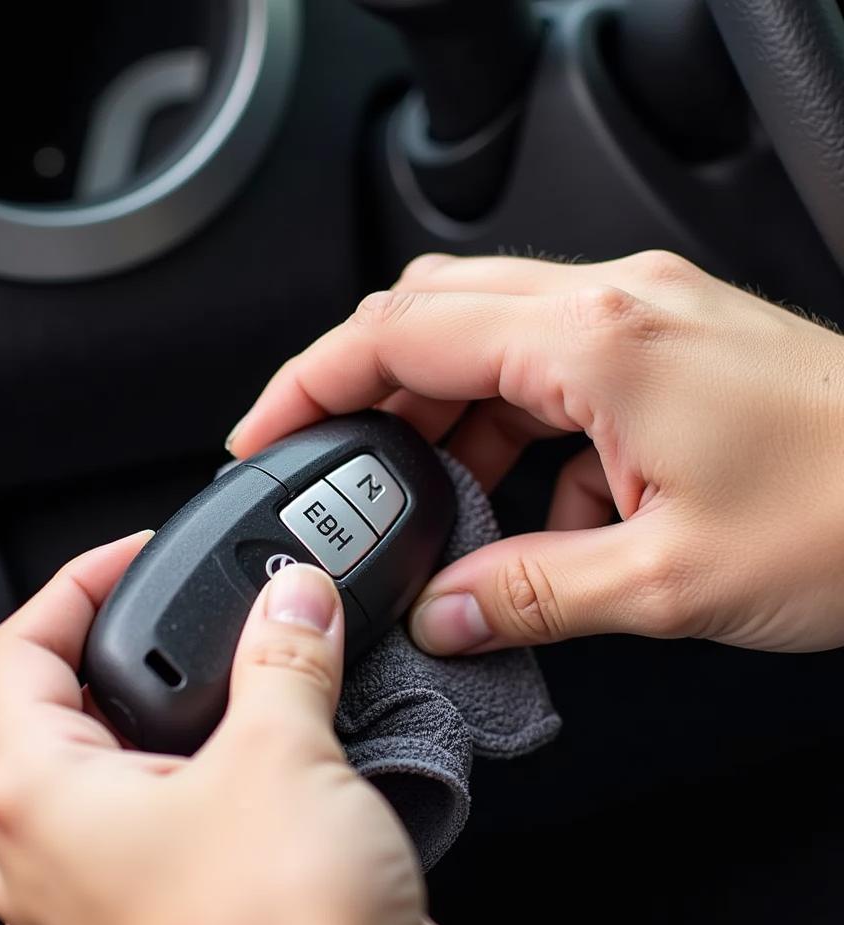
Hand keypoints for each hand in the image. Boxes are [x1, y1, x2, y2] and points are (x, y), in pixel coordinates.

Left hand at [0, 534, 504, 924]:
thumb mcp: (283, 756)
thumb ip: (283, 657)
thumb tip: (294, 602)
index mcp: (42, 805)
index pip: (19, 654)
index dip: (76, 586)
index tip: (139, 555)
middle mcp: (60, 863)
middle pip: (72, 711)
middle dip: (140, 649)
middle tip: (210, 610)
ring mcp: (120, 904)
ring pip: (132, 772)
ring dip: (192, 714)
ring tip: (260, 673)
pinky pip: (185, 825)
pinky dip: (225, 776)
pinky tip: (289, 756)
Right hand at [228, 250, 843, 653]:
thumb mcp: (670, 580)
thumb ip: (532, 594)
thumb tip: (444, 611)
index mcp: (595, 340)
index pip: (402, 333)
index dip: (313, 382)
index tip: (265, 432)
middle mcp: (613, 303)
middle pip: (432, 313)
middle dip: (364, 387)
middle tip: (333, 463)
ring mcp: (642, 314)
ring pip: (488, 338)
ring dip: (444, 416)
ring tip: (437, 503)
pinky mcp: (667, 342)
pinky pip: (552, 368)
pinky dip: (516, 430)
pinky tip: (539, 504)